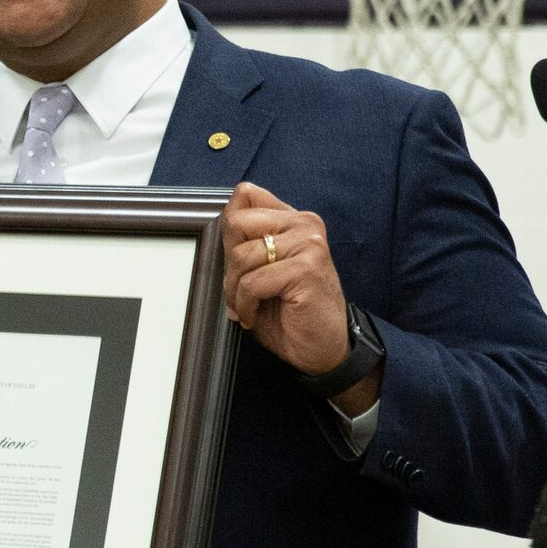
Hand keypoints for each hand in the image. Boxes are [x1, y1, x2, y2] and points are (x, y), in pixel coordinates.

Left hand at [224, 183, 369, 403]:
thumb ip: (245, 243)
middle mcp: (305, 224)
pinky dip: (246, 305)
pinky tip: (255, 316)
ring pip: (242, 255)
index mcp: (294, 220)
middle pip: (236, 222)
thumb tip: (222, 222)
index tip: (237, 263)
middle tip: (239, 290)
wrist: (324, 350)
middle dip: (229, 262)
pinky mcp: (307, 268)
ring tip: (248, 305)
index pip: (245, 196)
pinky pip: (252, 281)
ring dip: (235, 290)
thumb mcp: (262, 269)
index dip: (230, 230)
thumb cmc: (292, 313)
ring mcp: (309, 244)